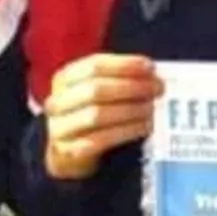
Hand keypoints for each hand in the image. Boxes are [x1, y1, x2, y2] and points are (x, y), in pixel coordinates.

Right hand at [43, 53, 163, 180]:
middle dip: (132, 87)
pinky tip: (144, 127)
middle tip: (157, 89)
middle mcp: (58, 101)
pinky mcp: (71, 150)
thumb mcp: (94, 89)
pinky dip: (126, 132)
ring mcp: (61, 127)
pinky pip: (100, 140)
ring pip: (97, 115)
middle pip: (96, 89)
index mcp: (65, 78)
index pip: (95, 66)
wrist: (66, 149)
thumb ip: (118, 79)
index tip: (150, 67)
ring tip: (151, 108)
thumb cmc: (87, 112)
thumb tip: (151, 74)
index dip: (124, 65)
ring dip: (130, 110)